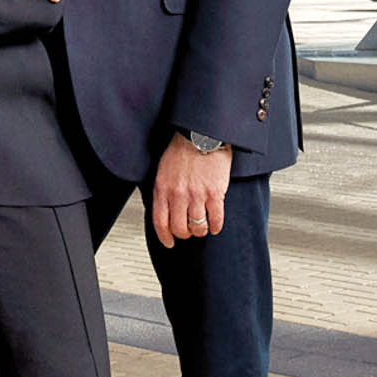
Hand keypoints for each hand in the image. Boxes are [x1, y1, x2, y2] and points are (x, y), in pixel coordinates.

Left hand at [152, 133, 229, 248]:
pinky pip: (215, 219)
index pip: (160, 222)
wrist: (201, 134)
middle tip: (189, 232)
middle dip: (185, 234)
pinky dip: (216, 226)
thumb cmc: (183, 149)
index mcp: (162, 189)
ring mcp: (196, 195)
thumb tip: (165, 210)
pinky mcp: (214, 193)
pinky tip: (215, 225)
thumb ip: (163, 191)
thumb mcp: (163, 171)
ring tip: (203, 227)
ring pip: (198, 227)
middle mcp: (178, 195)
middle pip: (179, 228)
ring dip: (200, 231)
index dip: (165, 237)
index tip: (169, 242)